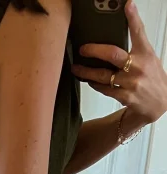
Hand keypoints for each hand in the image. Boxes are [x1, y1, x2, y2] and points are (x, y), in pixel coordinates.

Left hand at [72, 2, 166, 130]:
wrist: (160, 102)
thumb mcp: (148, 58)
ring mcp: (131, 83)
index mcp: (145, 53)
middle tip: (83, 49)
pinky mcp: (125, 96)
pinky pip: (105, 89)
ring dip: (87, 72)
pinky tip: (89, 80)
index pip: (139, 32)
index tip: (127, 6)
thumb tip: (116, 36)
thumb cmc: (152, 78)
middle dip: (95, 51)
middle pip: (113, 54)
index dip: (133, 18)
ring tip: (76, 68)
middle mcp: (138, 67)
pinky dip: (95, 84)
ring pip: (104, 75)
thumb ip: (135, 48)